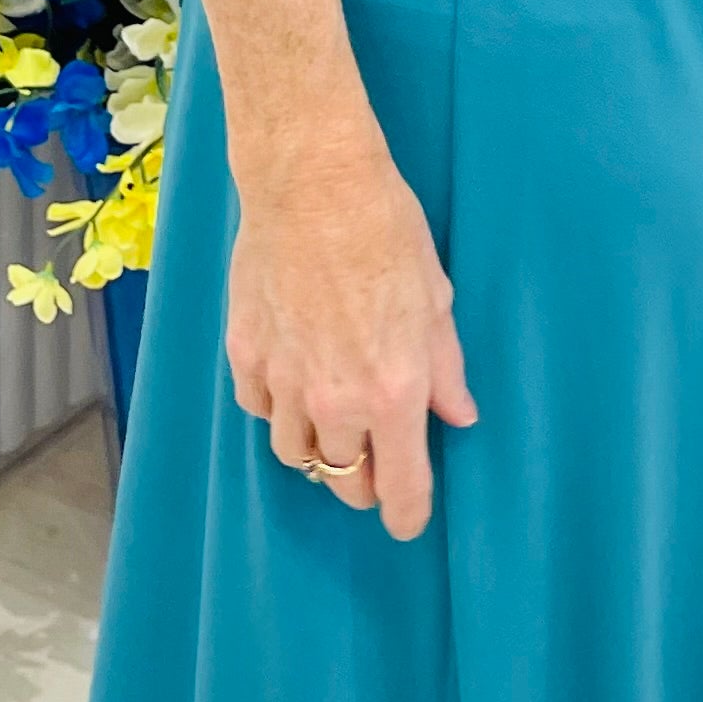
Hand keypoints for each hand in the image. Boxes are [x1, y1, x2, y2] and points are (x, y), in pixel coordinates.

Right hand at [225, 128, 477, 539]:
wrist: (312, 181)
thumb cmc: (386, 227)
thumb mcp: (435, 297)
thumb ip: (445, 367)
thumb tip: (458, 414)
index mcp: (392, 392)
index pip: (401, 488)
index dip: (407, 515)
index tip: (409, 520)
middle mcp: (334, 400)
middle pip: (344, 482)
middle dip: (365, 480)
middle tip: (377, 457)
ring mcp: (282, 381)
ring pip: (296, 454)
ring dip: (318, 448)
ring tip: (333, 419)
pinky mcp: (244, 354)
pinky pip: (259, 409)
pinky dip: (276, 407)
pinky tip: (292, 380)